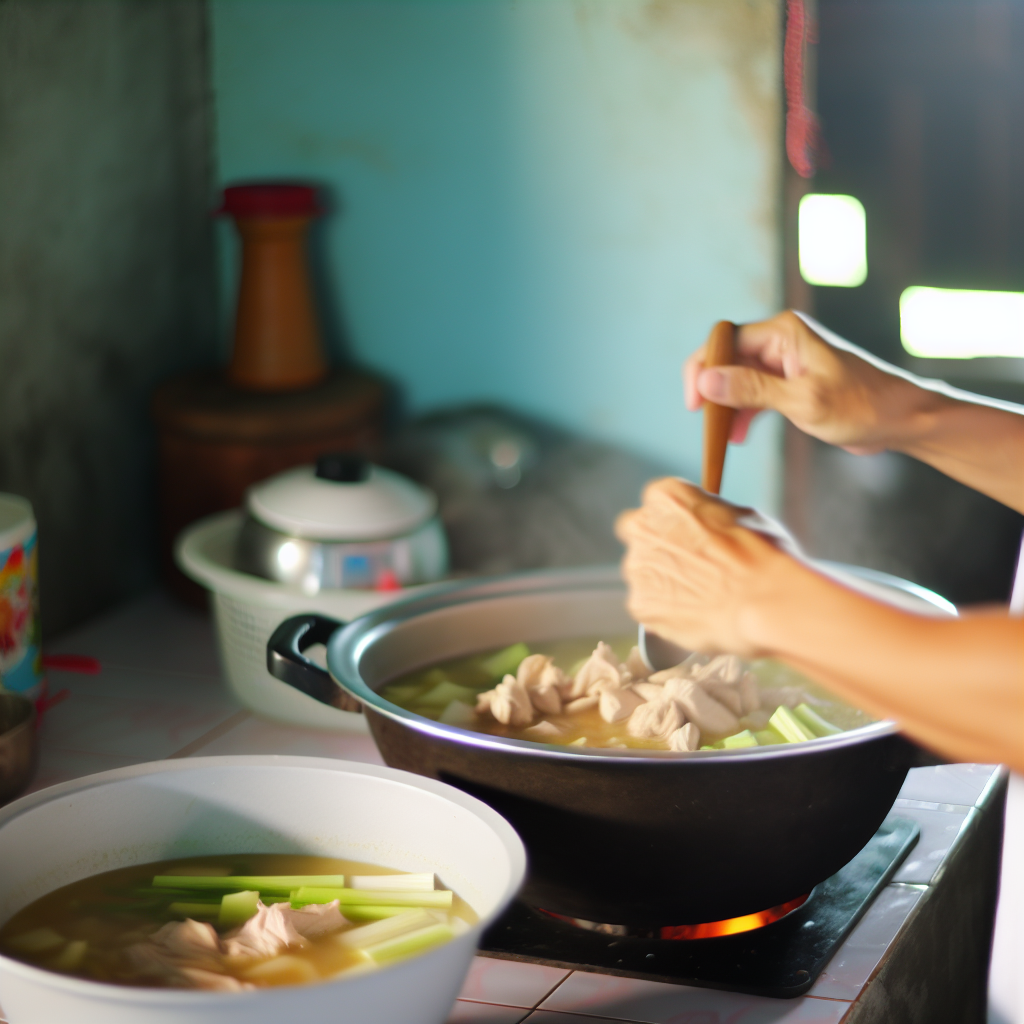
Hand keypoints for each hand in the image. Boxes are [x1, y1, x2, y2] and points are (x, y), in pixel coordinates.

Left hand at [614, 478, 797, 655]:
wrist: (763, 601)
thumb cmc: (762, 554)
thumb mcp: (743, 516)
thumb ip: (712, 517)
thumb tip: (709, 525)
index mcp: (665, 496)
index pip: (658, 503)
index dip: (677, 521)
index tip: (692, 535)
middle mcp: (641, 527)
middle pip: (641, 536)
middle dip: (659, 548)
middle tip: (691, 565)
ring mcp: (636, 567)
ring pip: (643, 573)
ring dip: (663, 581)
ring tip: (700, 595)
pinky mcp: (639, 603)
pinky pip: (649, 605)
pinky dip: (666, 610)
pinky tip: (695, 613)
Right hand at [684, 311, 932, 452]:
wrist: (900, 420)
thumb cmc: (861, 406)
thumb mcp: (803, 401)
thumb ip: (752, 390)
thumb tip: (707, 381)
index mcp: (784, 333)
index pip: (725, 340)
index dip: (702, 368)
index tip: (694, 402)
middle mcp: (781, 341)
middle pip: (727, 360)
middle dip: (713, 392)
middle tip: (705, 423)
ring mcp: (785, 363)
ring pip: (737, 379)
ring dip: (726, 407)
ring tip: (721, 437)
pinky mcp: (791, 383)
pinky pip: (753, 394)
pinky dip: (743, 414)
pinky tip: (738, 436)